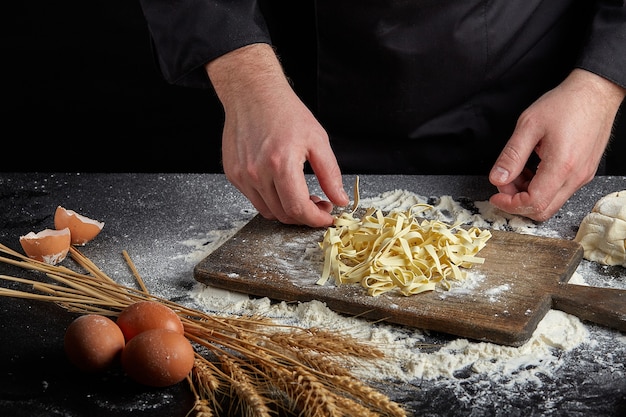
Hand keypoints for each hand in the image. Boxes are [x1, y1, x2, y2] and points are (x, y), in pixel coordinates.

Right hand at [206, 44, 349, 226]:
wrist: (252, 94)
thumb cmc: (285, 112)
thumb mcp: (317, 140)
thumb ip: (330, 174)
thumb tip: (340, 199)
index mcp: (281, 164)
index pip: (298, 209)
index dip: (316, 219)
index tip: (326, 217)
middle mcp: (257, 173)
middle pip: (284, 215)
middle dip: (305, 216)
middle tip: (318, 203)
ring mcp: (242, 176)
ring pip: (268, 211)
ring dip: (287, 210)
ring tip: (301, 195)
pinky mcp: (233, 174)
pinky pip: (255, 199)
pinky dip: (271, 199)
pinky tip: (282, 185)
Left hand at [489, 69, 625, 220]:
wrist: (596, 92)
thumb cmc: (565, 104)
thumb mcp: (528, 125)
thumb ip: (512, 155)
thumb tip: (497, 179)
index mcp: (562, 166)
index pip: (533, 203)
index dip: (510, 204)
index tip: (496, 195)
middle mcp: (576, 176)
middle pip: (543, 210)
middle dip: (517, 202)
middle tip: (504, 183)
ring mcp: (583, 176)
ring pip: (551, 202)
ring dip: (528, 194)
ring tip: (517, 172)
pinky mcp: (584, 172)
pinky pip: (560, 191)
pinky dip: (541, 188)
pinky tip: (532, 170)